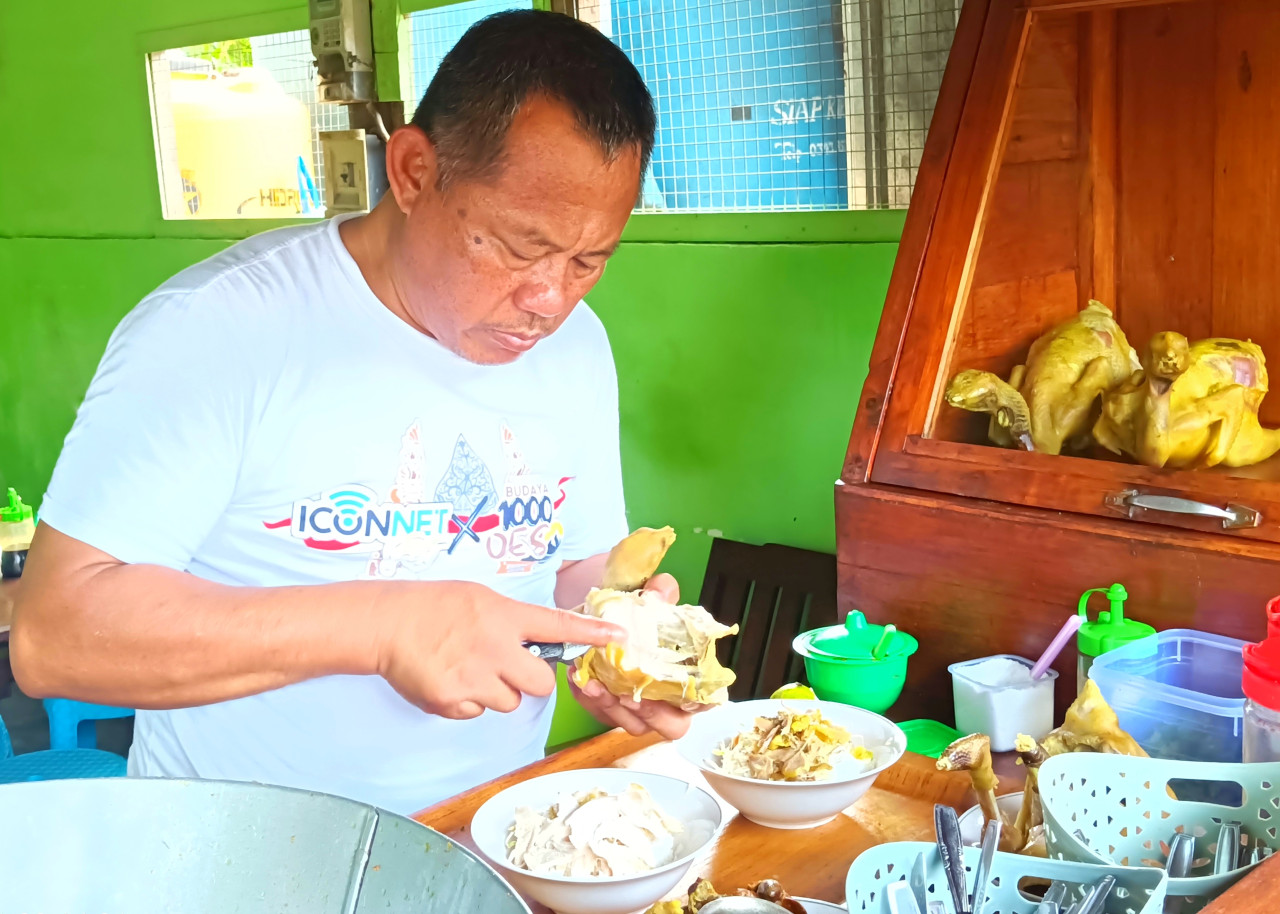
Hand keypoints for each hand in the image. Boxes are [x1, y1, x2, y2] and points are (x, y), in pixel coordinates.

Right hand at [375, 581, 625, 720]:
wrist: (386, 624)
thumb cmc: (432, 606)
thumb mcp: (479, 599)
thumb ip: (510, 621)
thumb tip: (534, 640)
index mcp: (504, 616)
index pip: (558, 626)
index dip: (592, 633)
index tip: (619, 637)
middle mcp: (494, 648)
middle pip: (540, 685)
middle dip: (529, 681)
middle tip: (506, 667)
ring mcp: (474, 678)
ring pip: (508, 703)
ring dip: (495, 693)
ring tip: (466, 669)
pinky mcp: (453, 702)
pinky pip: (476, 714)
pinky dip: (467, 703)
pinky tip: (448, 681)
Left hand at [571, 571, 707, 740]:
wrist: (612, 622)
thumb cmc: (645, 621)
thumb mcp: (653, 602)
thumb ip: (661, 595)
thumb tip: (660, 589)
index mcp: (690, 680)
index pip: (704, 702)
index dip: (696, 704)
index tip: (677, 693)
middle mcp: (669, 703)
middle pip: (669, 726)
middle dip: (648, 713)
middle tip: (626, 693)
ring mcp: (640, 711)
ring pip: (631, 724)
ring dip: (610, 706)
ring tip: (591, 682)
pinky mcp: (612, 710)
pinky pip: (601, 714)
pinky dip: (588, 699)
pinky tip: (578, 677)